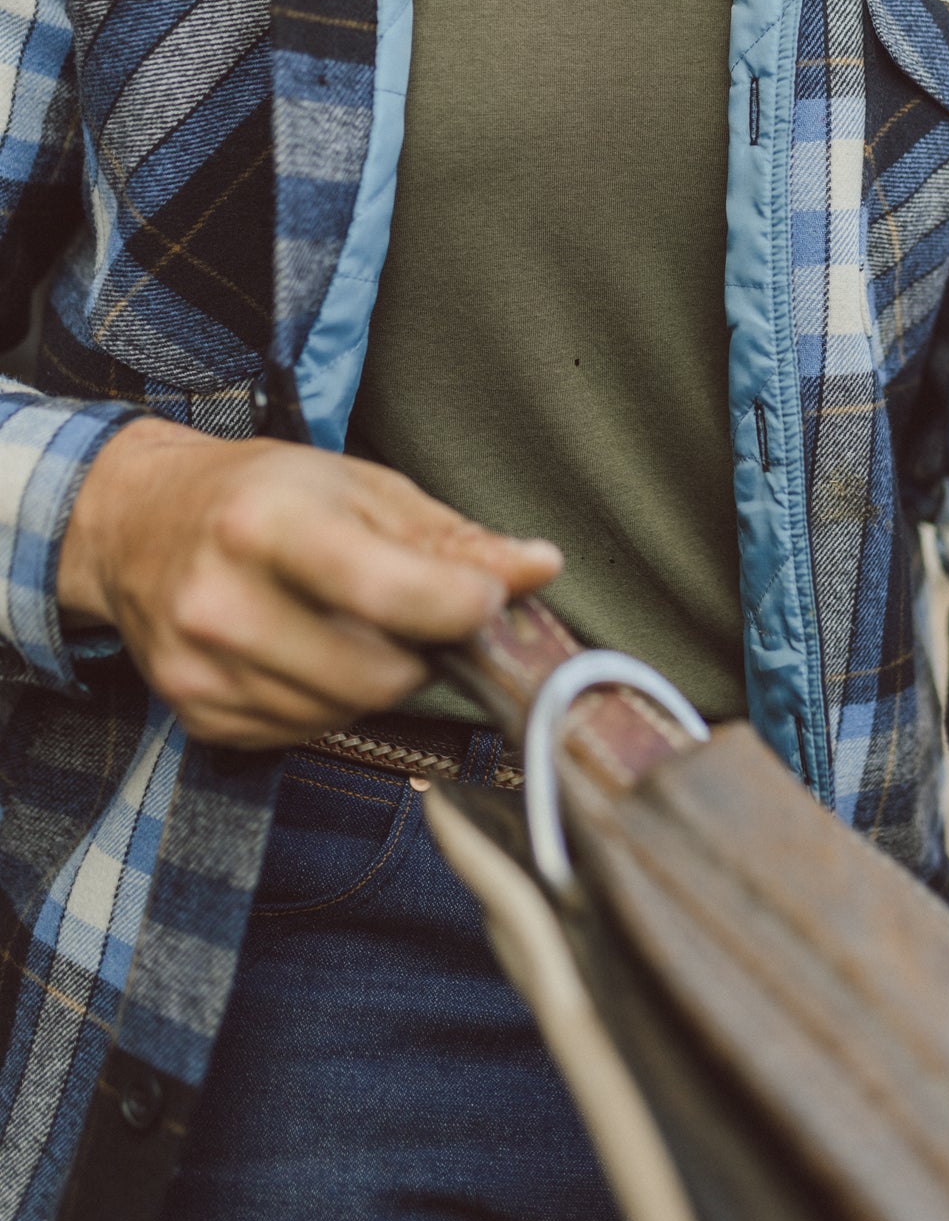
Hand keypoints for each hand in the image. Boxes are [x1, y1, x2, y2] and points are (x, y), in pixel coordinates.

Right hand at [57, 415, 562, 748]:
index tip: (487, 600)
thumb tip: (540, 568)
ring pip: (347, 712)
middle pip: (376, 672)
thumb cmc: (260, 494)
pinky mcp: (198, 714)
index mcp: (265, 524)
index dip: (457, 605)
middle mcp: (222, 602)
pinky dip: (330, 700)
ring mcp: (202, 668)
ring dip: (379, 678)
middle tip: (419, 612)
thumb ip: (453, 538)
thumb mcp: (359, 488)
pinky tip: (310, 650)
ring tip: (356, 623)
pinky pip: (305, 733)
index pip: (385, 590)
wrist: (136, 525)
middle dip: (421, 649)